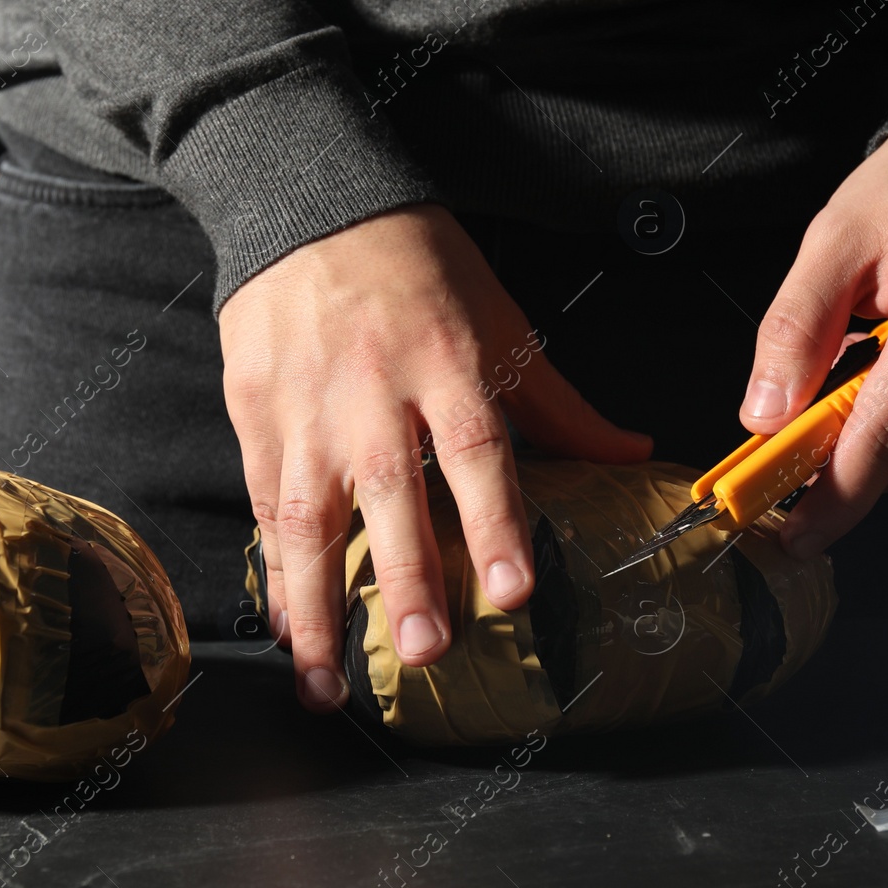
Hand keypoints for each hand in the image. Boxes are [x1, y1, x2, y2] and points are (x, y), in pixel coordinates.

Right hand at [219, 203, 651, 710]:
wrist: (309, 206)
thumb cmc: (417, 265)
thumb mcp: (499, 319)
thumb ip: (559, 404)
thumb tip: (632, 454)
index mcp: (447, 364)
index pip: (476, 451)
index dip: (495, 522)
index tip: (511, 591)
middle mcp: (374, 396)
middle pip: (390, 495)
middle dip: (406, 578)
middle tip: (423, 652)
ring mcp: (307, 410)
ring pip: (308, 518)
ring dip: (317, 605)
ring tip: (323, 682)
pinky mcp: (256, 415)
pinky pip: (264, 505)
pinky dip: (274, 569)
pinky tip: (286, 624)